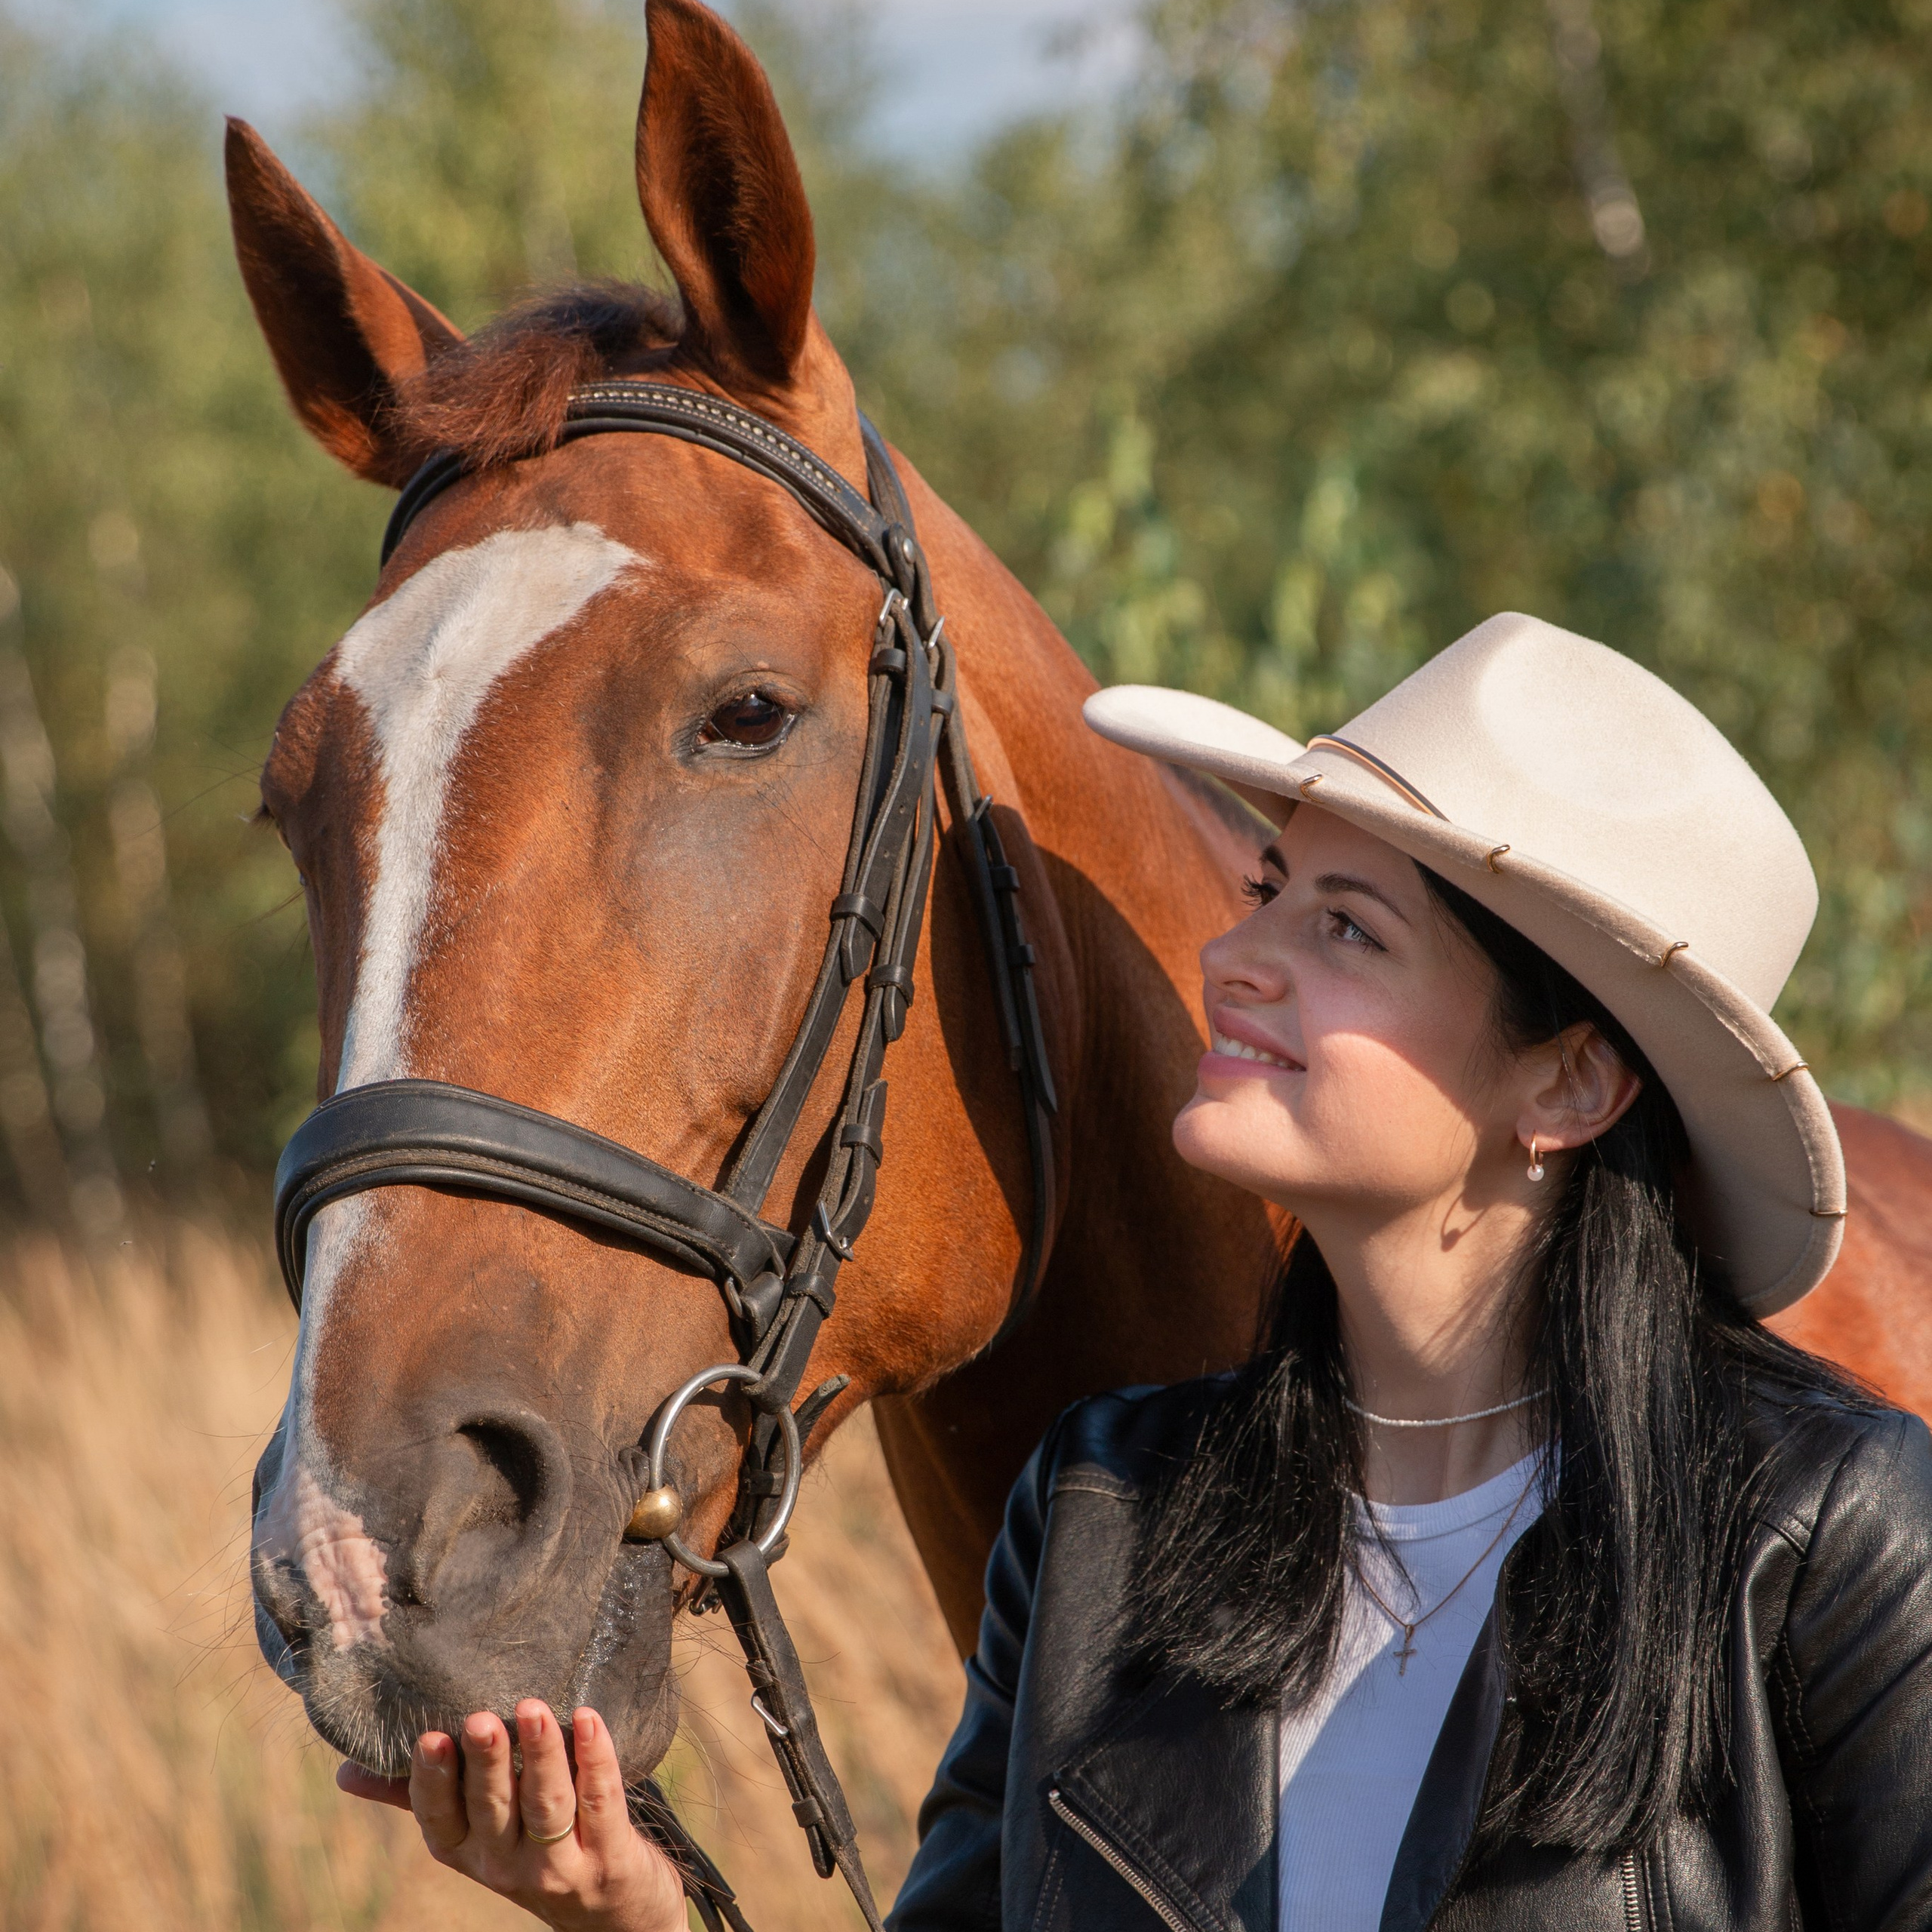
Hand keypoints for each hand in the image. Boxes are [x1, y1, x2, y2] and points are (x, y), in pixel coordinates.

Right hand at [337, 1700, 687, 1931]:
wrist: (607, 1904)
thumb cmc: (526, 1843)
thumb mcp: (469, 1830)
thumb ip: (414, 1795)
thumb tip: (346, 1771)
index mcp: (465, 1850)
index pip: (440, 1819)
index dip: (434, 1781)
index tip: (431, 1737)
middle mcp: (506, 1863)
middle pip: (493, 1809)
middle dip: (487, 1764)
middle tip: (480, 1720)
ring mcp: (559, 1864)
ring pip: (547, 1806)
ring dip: (540, 1755)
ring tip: (533, 1708)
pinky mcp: (608, 1856)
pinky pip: (601, 1803)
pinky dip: (596, 1760)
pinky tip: (590, 1719)